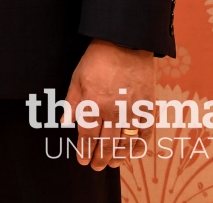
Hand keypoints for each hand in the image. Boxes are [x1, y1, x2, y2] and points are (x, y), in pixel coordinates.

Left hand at [64, 39, 154, 169]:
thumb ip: (72, 102)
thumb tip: (64, 122)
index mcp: (93, 104)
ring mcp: (133, 111)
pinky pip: (145, 133)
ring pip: (126, 142)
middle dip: (99, 157)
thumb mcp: (77, 77)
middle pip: (106, 142)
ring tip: (111, 164)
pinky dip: (140, 145)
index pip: (87, 134)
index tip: (82, 160)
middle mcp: (113, 111)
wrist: (126, 44)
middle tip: (95, 167)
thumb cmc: (98, 59)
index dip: (84, 149)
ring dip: (118, 155)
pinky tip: (134, 152)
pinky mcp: (148, 108)